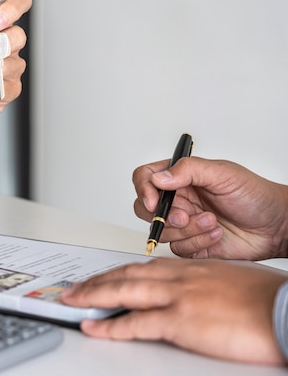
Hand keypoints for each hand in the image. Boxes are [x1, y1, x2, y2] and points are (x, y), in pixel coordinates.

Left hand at [62, 258, 287, 364]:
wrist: (286, 310)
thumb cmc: (270, 300)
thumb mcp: (232, 282)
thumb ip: (207, 284)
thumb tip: (196, 294)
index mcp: (192, 268)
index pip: (145, 267)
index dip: (119, 272)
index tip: (105, 277)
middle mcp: (180, 277)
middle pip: (126, 275)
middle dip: (97, 281)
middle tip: (77, 287)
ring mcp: (178, 297)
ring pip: (123, 291)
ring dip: (93, 296)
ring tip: (72, 300)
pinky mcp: (181, 321)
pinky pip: (135, 323)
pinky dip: (109, 325)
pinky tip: (94, 327)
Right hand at [132, 157, 287, 259]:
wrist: (276, 227)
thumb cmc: (255, 196)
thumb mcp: (223, 174)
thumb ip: (188, 170)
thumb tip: (159, 177)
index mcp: (181, 178)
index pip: (146, 178)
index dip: (144, 189)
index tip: (154, 201)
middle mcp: (178, 200)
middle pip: (145, 209)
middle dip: (163, 216)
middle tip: (184, 216)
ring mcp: (183, 224)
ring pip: (161, 231)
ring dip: (187, 229)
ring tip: (211, 221)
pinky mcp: (191, 244)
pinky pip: (178, 248)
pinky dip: (198, 242)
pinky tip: (216, 235)